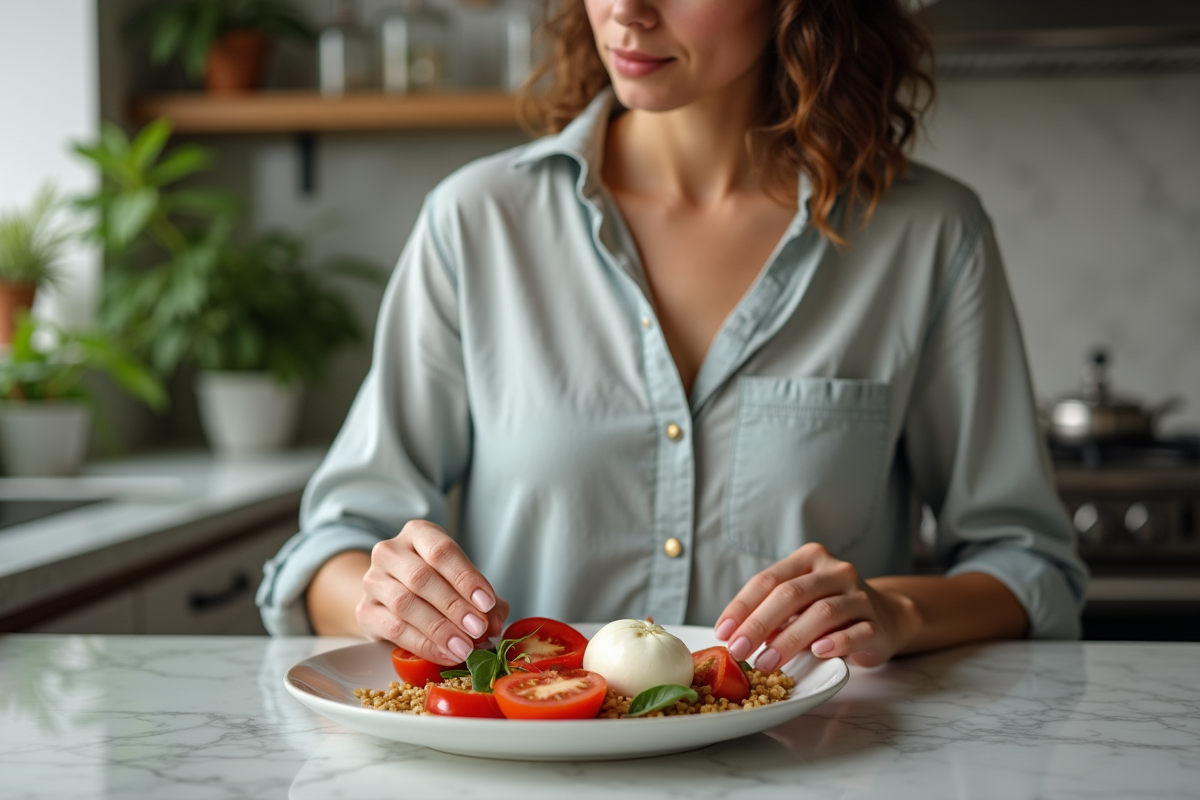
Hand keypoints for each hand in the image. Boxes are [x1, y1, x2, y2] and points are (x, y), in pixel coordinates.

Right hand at [356, 520, 508, 664]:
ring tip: (464, 647)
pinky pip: (393, 629)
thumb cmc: (434, 583)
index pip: (441, 551)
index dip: (466, 578)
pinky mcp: (365, 611)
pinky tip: (445, 653)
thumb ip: (484, 600)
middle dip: (454, 606)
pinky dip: (423, 644)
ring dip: (439, 628)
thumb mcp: (461, 581)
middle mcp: (390, 552)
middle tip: (479, 629)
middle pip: (421, 578)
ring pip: (405, 604)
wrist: (390, 595)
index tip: (486, 603)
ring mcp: (373, 581)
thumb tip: (496, 622)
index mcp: (418, 533)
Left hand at [713, 543, 919, 669]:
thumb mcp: (799, 603)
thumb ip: (772, 612)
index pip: (768, 579)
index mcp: (809, 558)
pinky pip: (856, 632)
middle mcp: (835, 571)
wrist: (886, 617)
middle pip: (791, 594)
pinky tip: (818, 653)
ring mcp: (859, 595)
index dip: (742, 606)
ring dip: (789, 640)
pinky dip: (836, 642)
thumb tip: (733, 637)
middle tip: (738, 651)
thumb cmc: (830, 609)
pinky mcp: (877, 623)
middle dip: (759, 625)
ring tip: (766, 663)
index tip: (722, 632)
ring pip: (821, 613)